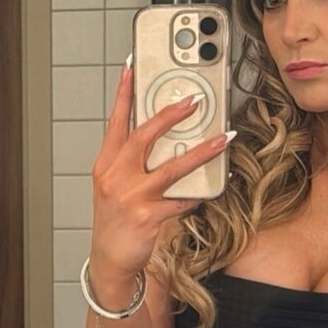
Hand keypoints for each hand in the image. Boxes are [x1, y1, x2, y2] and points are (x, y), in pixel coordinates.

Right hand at [89, 58, 231, 281]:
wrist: (109, 259)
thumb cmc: (114, 221)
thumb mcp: (112, 186)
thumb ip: (129, 161)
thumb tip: (158, 136)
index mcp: (106, 164)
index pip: (115, 122)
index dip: (123, 94)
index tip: (131, 68)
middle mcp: (115, 177)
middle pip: (143, 137)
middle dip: (170, 115)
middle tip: (193, 102)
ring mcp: (131, 197)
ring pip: (171, 168)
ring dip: (200, 152)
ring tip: (221, 139)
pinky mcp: (147, 217)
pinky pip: (180, 201)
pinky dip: (196, 195)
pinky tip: (208, 190)